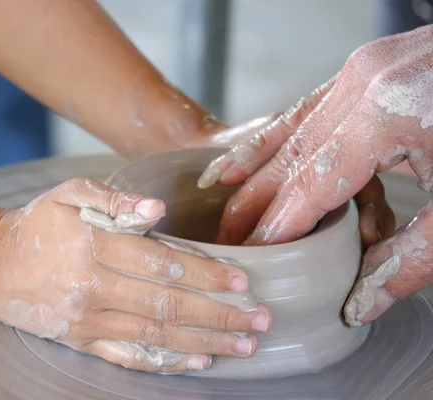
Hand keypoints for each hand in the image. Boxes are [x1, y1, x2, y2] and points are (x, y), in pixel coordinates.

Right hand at [0, 178, 271, 372]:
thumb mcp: (69, 194)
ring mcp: (88, 319)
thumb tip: (158, 209)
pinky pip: (129, 355)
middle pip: (169, 304)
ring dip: (204, 341)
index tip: (244, 281)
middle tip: (260, 319)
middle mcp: (95, 288)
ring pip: (156, 333)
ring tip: (243, 344)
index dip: (207, 273)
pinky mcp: (81, 340)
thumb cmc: (36, 223)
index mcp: (95, 246)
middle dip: (219, 313)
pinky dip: (165, 361)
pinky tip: (198, 362)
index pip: (163, 262)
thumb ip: (113, 199)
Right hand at [198, 26, 432, 324]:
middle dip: (251, 206)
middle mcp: (361, 86)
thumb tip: (362, 302)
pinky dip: (273, 137)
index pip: (308, 187)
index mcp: (384, 116)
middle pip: (287, 159)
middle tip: (226, 243)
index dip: (275, 228)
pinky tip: (242, 157)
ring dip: (253, 172)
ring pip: (288, 131)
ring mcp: (361, 72)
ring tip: (222, 208)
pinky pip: (306, 109)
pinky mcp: (365, 70)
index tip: (251, 258)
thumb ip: (413, 257)